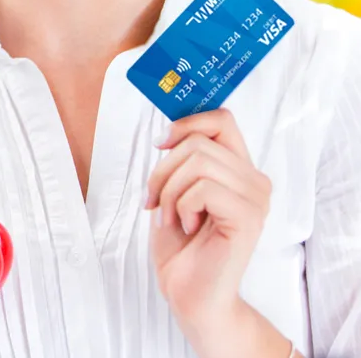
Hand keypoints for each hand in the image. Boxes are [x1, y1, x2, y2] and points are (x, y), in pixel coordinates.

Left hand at [145, 108, 286, 357]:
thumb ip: (182, 159)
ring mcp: (256, 198)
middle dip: (163, 169)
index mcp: (238, 168)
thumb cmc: (180, 243)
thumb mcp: (174, 188)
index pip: (222, 119)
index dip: (187, 123)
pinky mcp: (249, 217)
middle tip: (155, 200)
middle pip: (198, 141)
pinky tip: (186, 226)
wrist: (188, 291)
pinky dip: (181, 205)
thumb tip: (168, 129)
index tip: (161, 143)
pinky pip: (203, 188)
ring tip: (170, 216)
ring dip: (169, 190)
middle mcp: (254, 179)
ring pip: (197, 161)